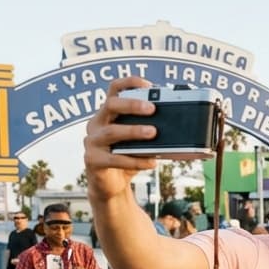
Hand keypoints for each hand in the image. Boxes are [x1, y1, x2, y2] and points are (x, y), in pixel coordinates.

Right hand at [83, 77, 158, 199]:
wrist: (111, 186)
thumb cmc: (127, 157)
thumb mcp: (139, 141)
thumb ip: (149, 129)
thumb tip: (176, 124)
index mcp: (108, 113)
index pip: (114, 89)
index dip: (130, 83)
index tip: (150, 85)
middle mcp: (96, 123)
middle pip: (110, 105)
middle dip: (132, 104)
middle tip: (152, 108)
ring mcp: (92, 142)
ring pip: (112, 132)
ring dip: (134, 131)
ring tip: (153, 133)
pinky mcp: (92, 160)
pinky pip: (115, 158)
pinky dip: (135, 160)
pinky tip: (152, 162)